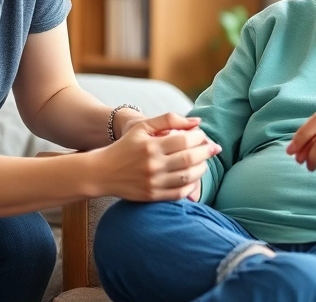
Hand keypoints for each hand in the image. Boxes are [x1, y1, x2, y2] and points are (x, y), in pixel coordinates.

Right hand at [97, 113, 220, 201]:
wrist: (102, 172)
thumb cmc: (125, 146)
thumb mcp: (142, 127)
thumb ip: (169, 119)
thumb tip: (197, 122)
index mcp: (151, 145)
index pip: (185, 140)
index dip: (200, 138)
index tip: (204, 137)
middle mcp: (153, 164)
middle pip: (189, 159)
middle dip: (206, 152)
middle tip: (213, 148)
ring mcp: (153, 182)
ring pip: (187, 177)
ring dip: (201, 169)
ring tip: (204, 162)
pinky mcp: (152, 196)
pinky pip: (179, 193)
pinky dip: (191, 186)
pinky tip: (193, 178)